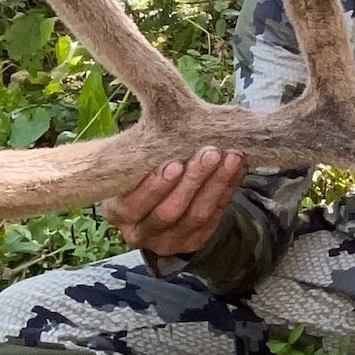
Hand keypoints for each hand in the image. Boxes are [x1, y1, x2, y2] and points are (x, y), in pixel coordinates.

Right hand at [102, 147, 246, 256]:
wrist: (157, 201)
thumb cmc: (139, 173)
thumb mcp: (127, 166)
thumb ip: (135, 153)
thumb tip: (158, 114)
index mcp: (117, 213)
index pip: (133, 205)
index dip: (154, 186)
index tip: (174, 163)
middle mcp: (140, 232)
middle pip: (169, 211)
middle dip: (193, 181)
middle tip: (210, 154)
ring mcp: (169, 240)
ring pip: (197, 215)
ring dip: (217, 184)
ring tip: (231, 157)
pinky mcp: (194, 240)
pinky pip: (216, 215)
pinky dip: (228, 189)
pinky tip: (237, 168)